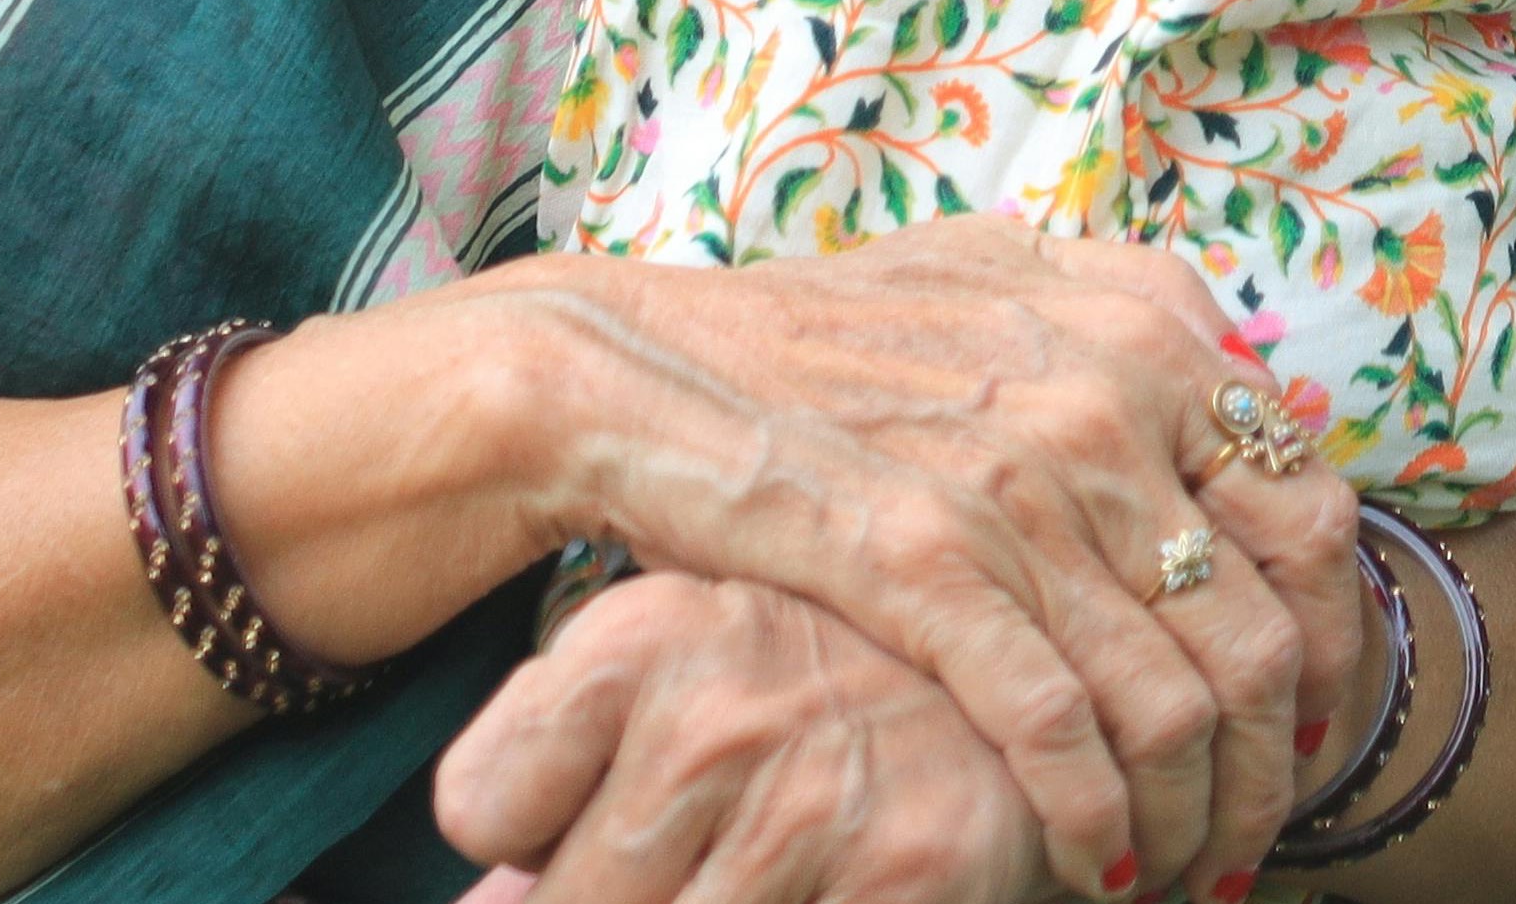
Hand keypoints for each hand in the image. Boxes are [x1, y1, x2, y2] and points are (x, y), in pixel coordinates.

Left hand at [440, 575, 1047, 903]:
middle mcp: (717, 712)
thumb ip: (554, 776)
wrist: (1037, 691)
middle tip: (710, 857)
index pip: (477, 805)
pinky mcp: (910, 876)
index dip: (522, 844)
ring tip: (773, 866)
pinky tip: (825, 884)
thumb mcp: (678, 675)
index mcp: (640, 637)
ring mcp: (814, 803)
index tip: (587, 833)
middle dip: (622, 898)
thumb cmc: (819, 692)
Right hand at [470, 218, 1371, 902]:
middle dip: (1276, 763)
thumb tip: (1247, 394)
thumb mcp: (1000, 280)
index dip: (1335, 642)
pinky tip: (1094, 865)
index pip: (1313, 512)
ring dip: (1192, 816)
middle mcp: (1107, 395)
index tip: (1317, 721)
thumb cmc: (819, 336)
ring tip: (1177, 871)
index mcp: (1147, 325)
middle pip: (1263, 629)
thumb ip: (1125, 328)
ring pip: (1176, 700)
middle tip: (1255, 830)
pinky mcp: (927, 564)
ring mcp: (1020, 480)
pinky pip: (1060, 726)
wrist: (641, 364)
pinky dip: (1094, 818)